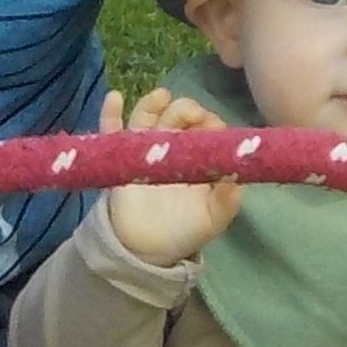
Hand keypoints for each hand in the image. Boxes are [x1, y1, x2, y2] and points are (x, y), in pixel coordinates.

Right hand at [98, 88, 241, 267]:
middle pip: (178, 116)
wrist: (145, 249)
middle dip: (185, 110)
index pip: (207, 129)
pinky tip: (113, 98)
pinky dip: (110, 113)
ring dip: (154, 103)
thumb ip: (227, 199)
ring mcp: (145, 148)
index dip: (210, 123)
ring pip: (148, 116)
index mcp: (198, 157)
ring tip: (161, 97)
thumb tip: (236, 175)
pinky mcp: (120, 156)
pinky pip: (111, 131)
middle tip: (190, 114)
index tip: (210, 126)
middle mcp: (172, 146)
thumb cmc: (184, 230)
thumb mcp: (213, 219)